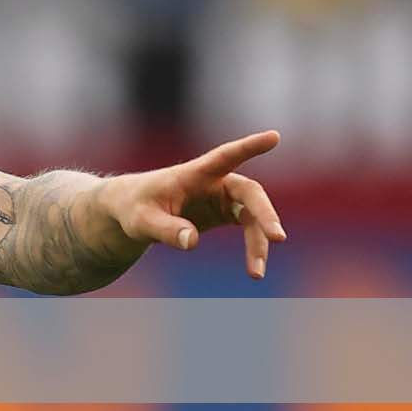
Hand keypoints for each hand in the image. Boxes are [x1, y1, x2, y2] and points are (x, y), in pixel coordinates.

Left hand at [100, 131, 286, 278]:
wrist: (134, 211)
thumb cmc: (135, 208)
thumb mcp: (142, 221)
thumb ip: (166, 230)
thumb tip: (193, 242)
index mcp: (195, 173)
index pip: (225, 156)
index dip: (249, 147)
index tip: (274, 136)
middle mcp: (215, 181)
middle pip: (250, 193)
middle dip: (265, 215)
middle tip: (277, 237)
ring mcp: (223, 197)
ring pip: (253, 216)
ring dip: (258, 242)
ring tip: (256, 274)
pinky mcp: (225, 213)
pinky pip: (249, 228)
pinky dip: (254, 247)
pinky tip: (255, 270)